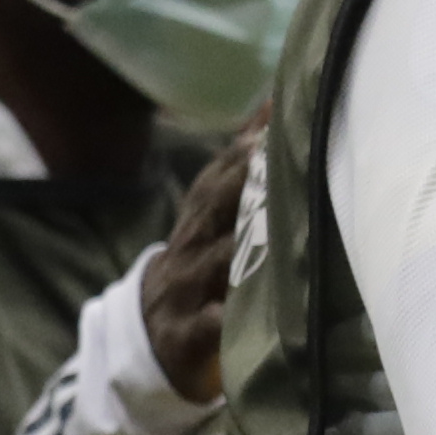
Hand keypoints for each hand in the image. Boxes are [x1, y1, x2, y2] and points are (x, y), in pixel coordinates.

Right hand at [141, 126, 258, 402]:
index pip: (225, 172)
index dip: (251, 146)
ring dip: (242, 246)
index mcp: (205, 212)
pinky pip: (207, 326)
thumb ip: (246, 162)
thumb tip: (274, 101)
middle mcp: (194, 242)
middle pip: (217, 206)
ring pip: (217, 262)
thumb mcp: (219, 213)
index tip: (282, 119)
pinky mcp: (187, 333)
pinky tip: (236, 313)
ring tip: (277, 230)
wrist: (153, 332)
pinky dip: (221, 320)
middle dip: (245, 180)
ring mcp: (187, 287)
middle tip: (278, 156)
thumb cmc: (203, 262)